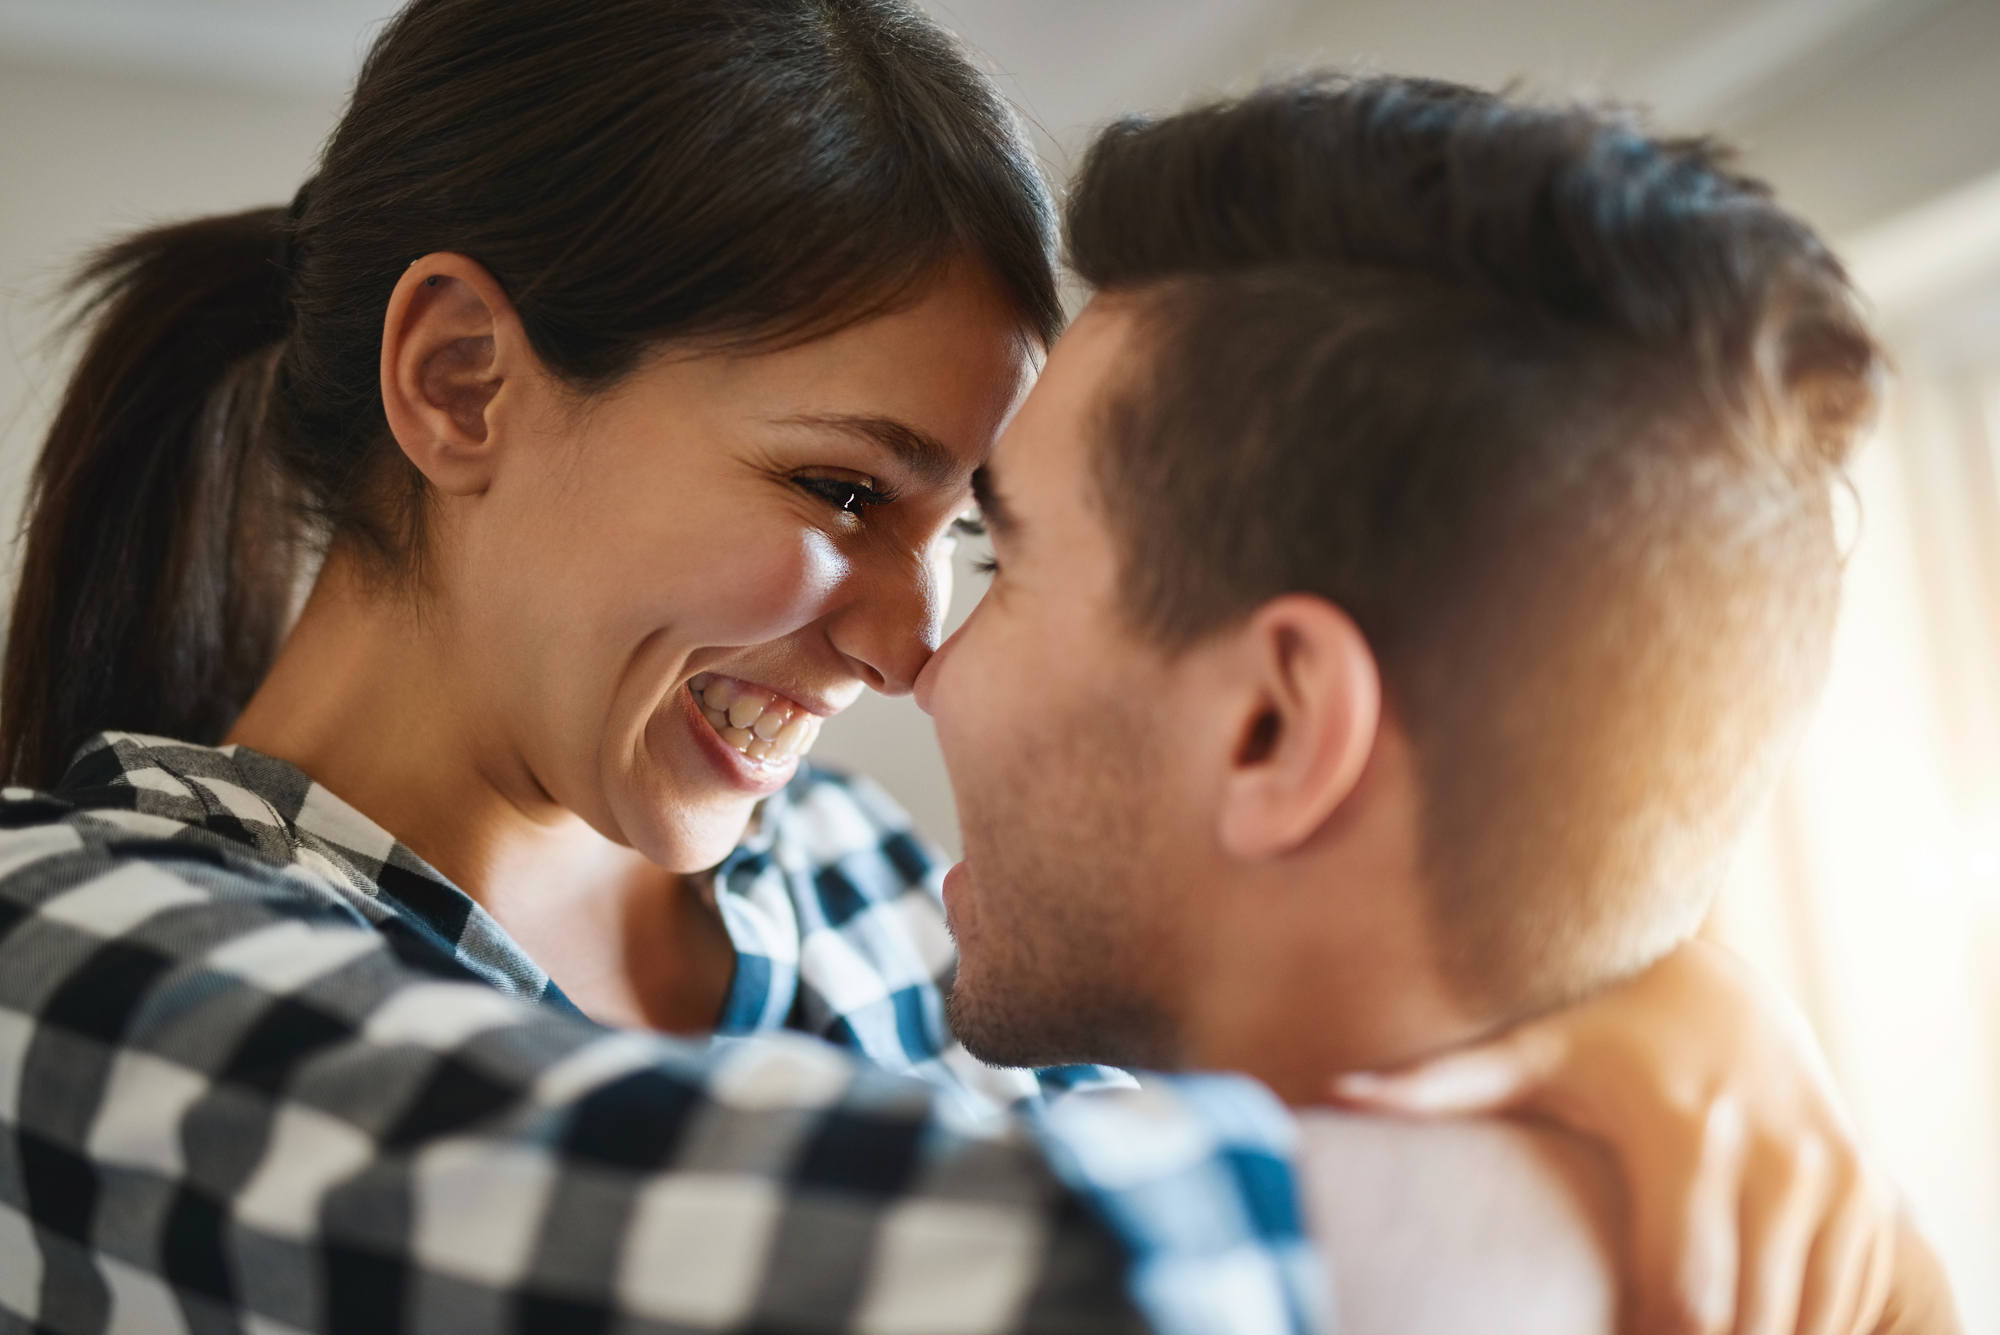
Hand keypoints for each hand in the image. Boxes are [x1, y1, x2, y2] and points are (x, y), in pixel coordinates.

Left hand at [1328, 939, 1898, 1334]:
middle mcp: (1771, 1153)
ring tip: (1677, 1327)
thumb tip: (1334, 1093)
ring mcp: (1831, 1173)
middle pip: (1747, 1324)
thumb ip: (1435, 1082)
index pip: (1680, 1300)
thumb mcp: (1522, 1048)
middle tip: (1633, 1333)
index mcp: (1683, 1133)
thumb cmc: (1598, 1023)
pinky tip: (1745, 1322)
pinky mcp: (1866, 1186)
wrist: (1716, 977)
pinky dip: (1807, 1331)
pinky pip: (1848, 1302)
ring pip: (1807, 1324)